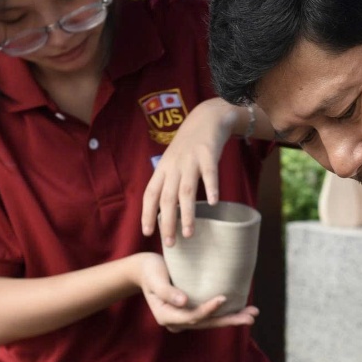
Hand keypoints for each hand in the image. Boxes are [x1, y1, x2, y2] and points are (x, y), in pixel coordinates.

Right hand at [133, 252, 257, 331]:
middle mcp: (176, 322)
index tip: (223, 298)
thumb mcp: (155, 278)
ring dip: (232, 319)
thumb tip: (184, 302)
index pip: (191, 316)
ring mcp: (185, 320)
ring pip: (211, 322)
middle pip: (206, 323)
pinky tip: (243, 310)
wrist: (146, 271)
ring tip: (252, 314)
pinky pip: (210, 316)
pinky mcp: (192, 313)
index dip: (208, 310)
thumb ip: (167, 291)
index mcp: (166, 316)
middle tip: (250, 317)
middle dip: (229, 320)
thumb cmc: (150, 271)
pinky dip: (226, 314)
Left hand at [141, 97, 244, 245]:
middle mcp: (174, 166)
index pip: (150, 194)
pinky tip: (214, 203)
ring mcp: (190, 160)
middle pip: (166, 198)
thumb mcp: (173, 162)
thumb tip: (166, 211)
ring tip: (189, 233)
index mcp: (163, 169)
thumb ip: (170, 183)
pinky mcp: (208, 154)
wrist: (206, 118)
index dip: (147, 213)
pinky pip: (210, 173)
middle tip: (170, 243)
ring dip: (186, 213)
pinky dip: (211, 188)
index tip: (147, 233)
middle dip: (166, 222)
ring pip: (186, 190)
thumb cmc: (190, 146)